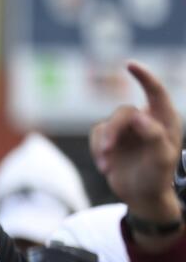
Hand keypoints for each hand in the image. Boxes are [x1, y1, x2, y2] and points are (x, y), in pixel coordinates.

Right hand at [89, 62, 182, 225]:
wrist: (142, 196)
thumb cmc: (158, 177)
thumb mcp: (162, 158)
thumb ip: (154, 134)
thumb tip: (138, 114)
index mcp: (164, 120)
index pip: (155, 92)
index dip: (143, 77)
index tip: (129, 65)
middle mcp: (145, 120)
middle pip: (122, 113)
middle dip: (113, 131)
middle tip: (107, 151)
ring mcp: (127, 130)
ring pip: (107, 124)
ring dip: (103, 144)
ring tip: (105, 165)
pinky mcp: (111, 140)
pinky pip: (97, 135)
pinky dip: (97, 151)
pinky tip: (105, 167)